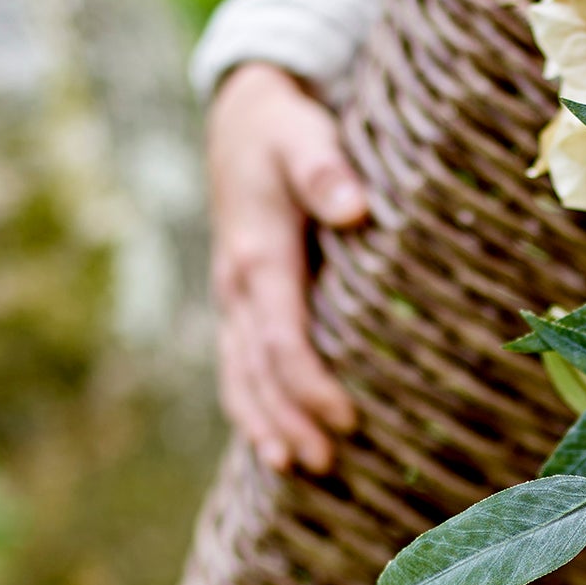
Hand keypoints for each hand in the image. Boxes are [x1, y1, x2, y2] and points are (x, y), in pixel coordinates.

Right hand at [206, 61, 364, 472]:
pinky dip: (252, 407)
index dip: (311, 384)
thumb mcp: (304, 133)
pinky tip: (273, 442)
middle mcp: (236, 285)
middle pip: (259, 371)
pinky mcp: (239, 304)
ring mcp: (232, 299)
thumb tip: (353, 208)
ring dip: (266, 424)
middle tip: (326, 464)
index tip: (346, 419)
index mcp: (257, 255)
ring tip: (296, 469)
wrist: (244, 115)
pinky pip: (238, 366)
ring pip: (241, 376)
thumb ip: (326, 169)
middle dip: (289, 420)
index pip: (281, 338)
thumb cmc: (284, 127)